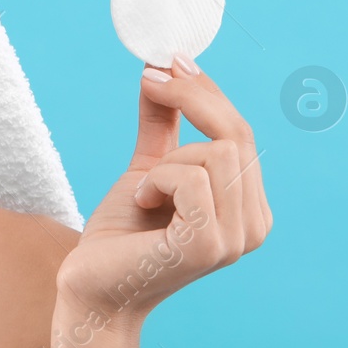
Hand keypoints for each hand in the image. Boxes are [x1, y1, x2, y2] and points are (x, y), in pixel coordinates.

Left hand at [55, 55, 271, 329]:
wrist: (93, 285)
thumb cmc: (122, 232)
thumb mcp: (148, 166)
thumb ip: (164, 122)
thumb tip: (163, 65)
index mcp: (249, 206)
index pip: (241, 133)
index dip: (205, 92)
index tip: (166, 61)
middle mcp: (255, 225)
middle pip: (237, 135)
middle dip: (189, 99)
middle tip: (149, 82)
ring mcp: (237, 240)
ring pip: (216, 153)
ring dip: (167, 160)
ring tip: (147, 189)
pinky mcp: (209, 246)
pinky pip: (191, 179)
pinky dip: (158, 180)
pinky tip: (144, 204)